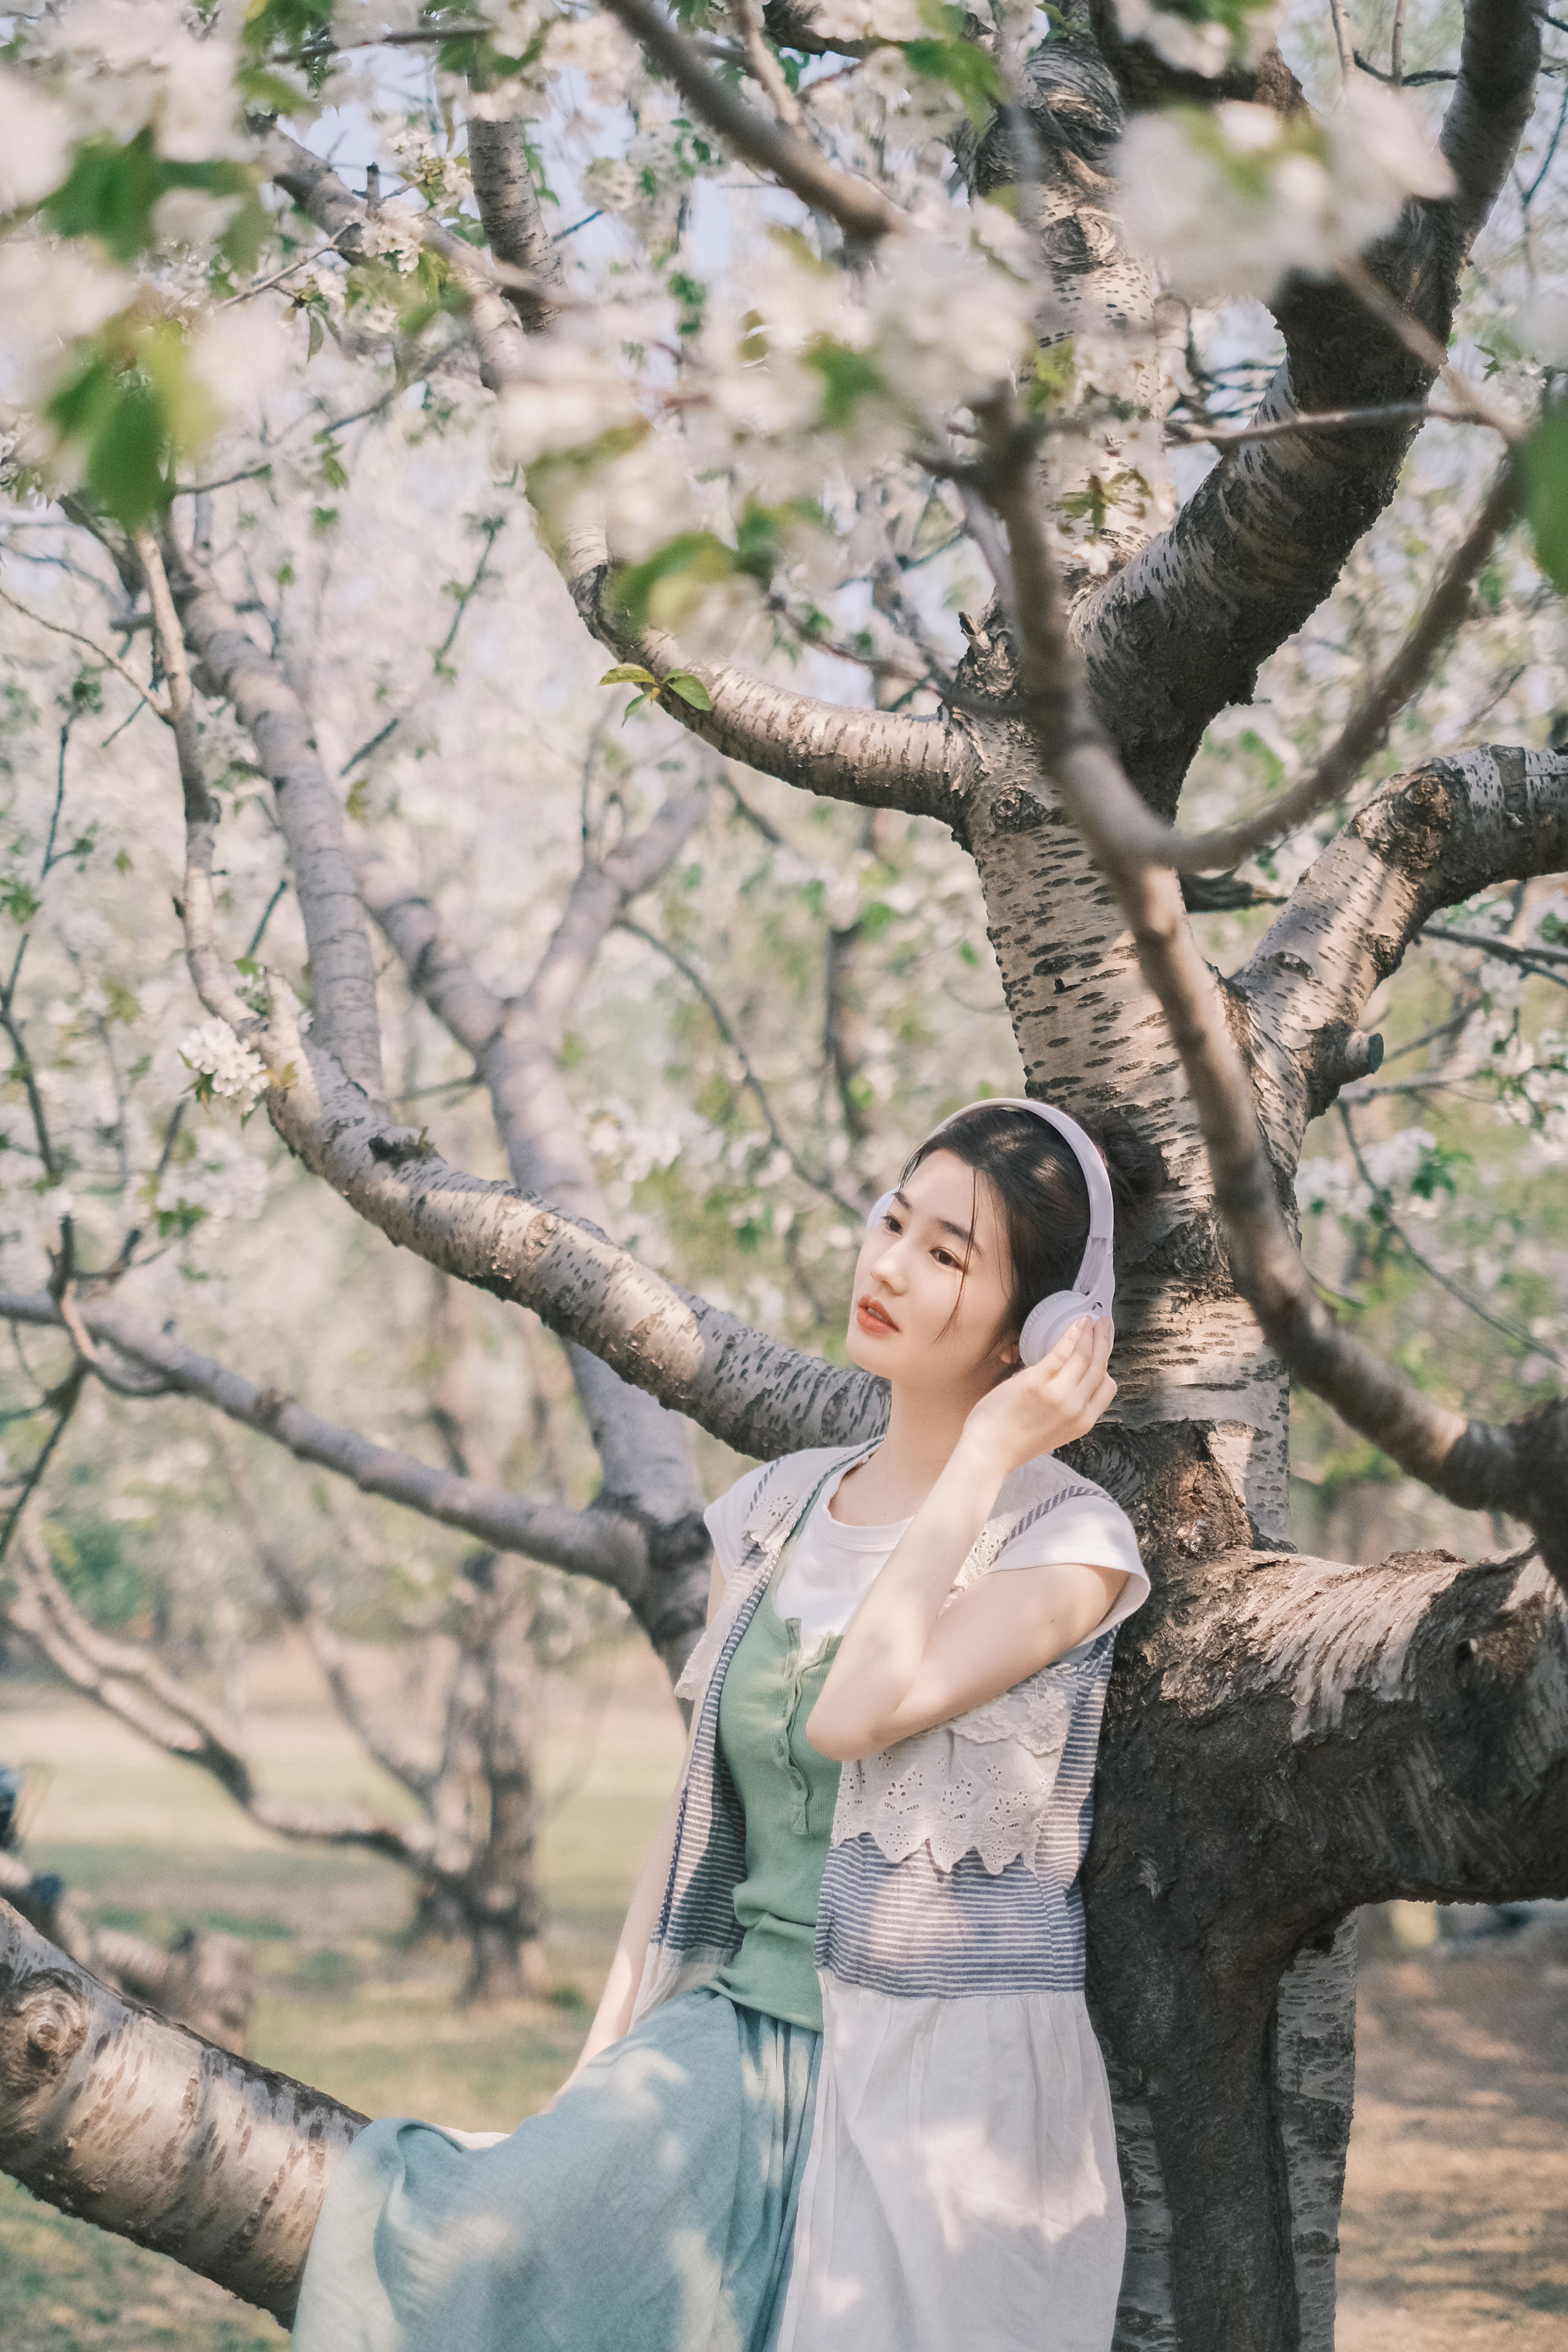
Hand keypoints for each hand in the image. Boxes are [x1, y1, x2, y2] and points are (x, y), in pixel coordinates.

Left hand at [958, 1317, 1114, 1479]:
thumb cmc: (1014, 1442)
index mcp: (1083, 1423)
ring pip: (1084, 1357)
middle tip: (1104, 1324)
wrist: (989, 1452)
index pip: (1107, 1388)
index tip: (1102, 1350)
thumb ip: (1067, 1410)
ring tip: (1090, 1320)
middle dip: (1104, 1342)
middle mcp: (1076, 1409)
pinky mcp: (1037, 1382)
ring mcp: (1059, 1395)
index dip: (1106, 1365)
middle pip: (1098, 1368)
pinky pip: (1062, 1352)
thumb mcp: (1054, 1431)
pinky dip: (1072, 1335)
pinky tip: (1077, 1324)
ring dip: (1090, 1334)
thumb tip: (1070, 1385)